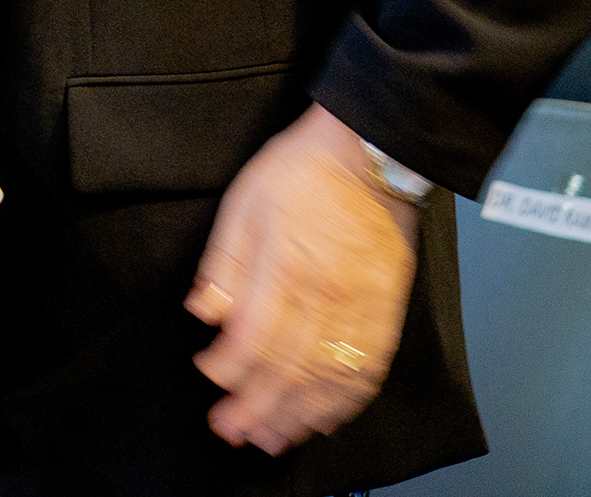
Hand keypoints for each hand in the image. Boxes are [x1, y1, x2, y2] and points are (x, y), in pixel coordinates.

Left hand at [186, 105, 419, 454]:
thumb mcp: (243, 201)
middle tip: (232, 429)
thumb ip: (224, 264)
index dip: (228, 368)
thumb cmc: (302, 171)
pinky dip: (346, 401)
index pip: (254, 339)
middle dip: (256, 408)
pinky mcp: (386, 311)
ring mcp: (361, 307)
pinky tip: (324, 418)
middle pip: (289, 370)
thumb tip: (204, 313)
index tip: (208, 372)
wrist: (370, 151)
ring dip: (297, 415)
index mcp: (285, 267)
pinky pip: (369, 369)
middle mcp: (326, 296)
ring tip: (272, 438)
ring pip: (329, 380)